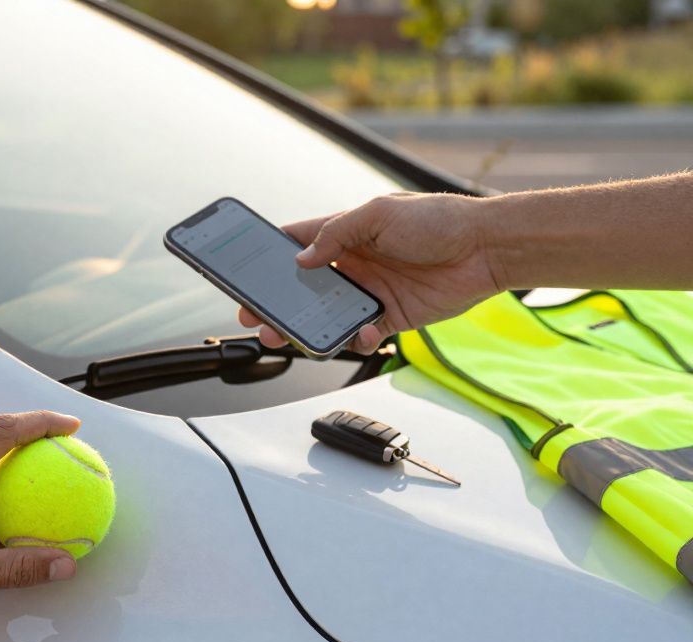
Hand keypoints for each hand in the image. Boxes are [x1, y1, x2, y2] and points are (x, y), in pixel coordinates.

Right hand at [237, 193, 503, 352]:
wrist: (486, 249)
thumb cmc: (438, 220)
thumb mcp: (380, 213)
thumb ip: (337, 233)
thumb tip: (301, 259)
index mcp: (346, 235)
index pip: (297, 245)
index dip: (270, 258)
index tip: (245, 272)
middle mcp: (354, 264)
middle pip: (303, 288)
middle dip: (277, 303)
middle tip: (255, 316)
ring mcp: (370, 292)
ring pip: (326, 315)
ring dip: (306, 327)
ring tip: (289, 336)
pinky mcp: (391, 316)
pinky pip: (361, 333)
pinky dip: (353, 338)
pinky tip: (359, 333)